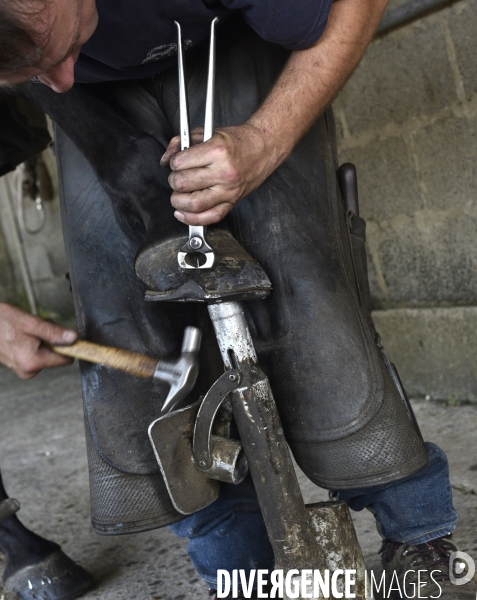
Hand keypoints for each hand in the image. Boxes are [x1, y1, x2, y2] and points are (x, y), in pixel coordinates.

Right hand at [0, 304, 77, 378]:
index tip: (64, 333)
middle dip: (52, 339)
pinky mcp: (22, 366)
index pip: (66, 359)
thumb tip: (74, 339)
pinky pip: (38, 354)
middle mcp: (29, 370)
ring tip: (27, 331)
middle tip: (37, 328)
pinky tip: (24, 336)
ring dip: (43, 340)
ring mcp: (25, 370)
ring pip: (48, 353)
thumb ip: (53, 332)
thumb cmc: (2, 322)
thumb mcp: (31, 323)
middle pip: (57, 355)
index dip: (68, 345)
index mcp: (33, 362)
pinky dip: (36, 343)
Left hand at [160, 123, 281, 225]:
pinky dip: (192, 219)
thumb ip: (182, 142)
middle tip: (177, 177)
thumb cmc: (238, 141)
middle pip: (183, 184)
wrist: (264, 148)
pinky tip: (182, 213)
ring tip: (178, 194)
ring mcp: (229, 190)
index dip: (173, 163)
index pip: (180, 163)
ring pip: (193, 204)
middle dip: (174, 181)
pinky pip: (210, 218)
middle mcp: (224, 173)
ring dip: (178, 201)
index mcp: (218, 151)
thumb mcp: (208, 132)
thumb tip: (166, 160)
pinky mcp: (232, 202)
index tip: (176, 162)